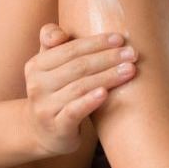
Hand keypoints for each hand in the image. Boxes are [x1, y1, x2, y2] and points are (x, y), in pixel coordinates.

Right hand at [24, 24, 137, 156]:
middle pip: (77, 67)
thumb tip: (61, 34)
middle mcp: (36, 85)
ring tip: (130, 70)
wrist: (44, 133)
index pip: (69, 49)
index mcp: (36, 65)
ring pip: (79, 87)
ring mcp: (44, 107)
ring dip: (107, 77)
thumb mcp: (49, 67)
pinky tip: (105, 93)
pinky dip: (89, 101)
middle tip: (132, 54)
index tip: (120, 39)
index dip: (95, 42)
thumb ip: (52, 42)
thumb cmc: (55, 93)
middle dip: (107, 58)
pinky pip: (73, 111)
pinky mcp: (56, 127)